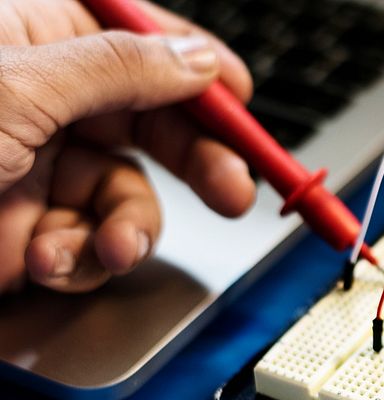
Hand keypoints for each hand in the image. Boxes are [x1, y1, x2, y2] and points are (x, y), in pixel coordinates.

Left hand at [0, 0, 255, 293]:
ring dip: (130, 228)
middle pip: (152, 121)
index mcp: (33, 37)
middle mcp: (43, 99)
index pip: (137, 40)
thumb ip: (120, 68)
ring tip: (110, 246)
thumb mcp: (17, 88)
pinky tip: (55, 261)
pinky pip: (94, 242)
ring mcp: (38, 168)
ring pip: (130, 194)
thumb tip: (196, 59)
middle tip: (234, 191)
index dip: (197, 70)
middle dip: (195, 161)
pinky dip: (85, 259)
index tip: (244, 101)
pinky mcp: (32, 231)